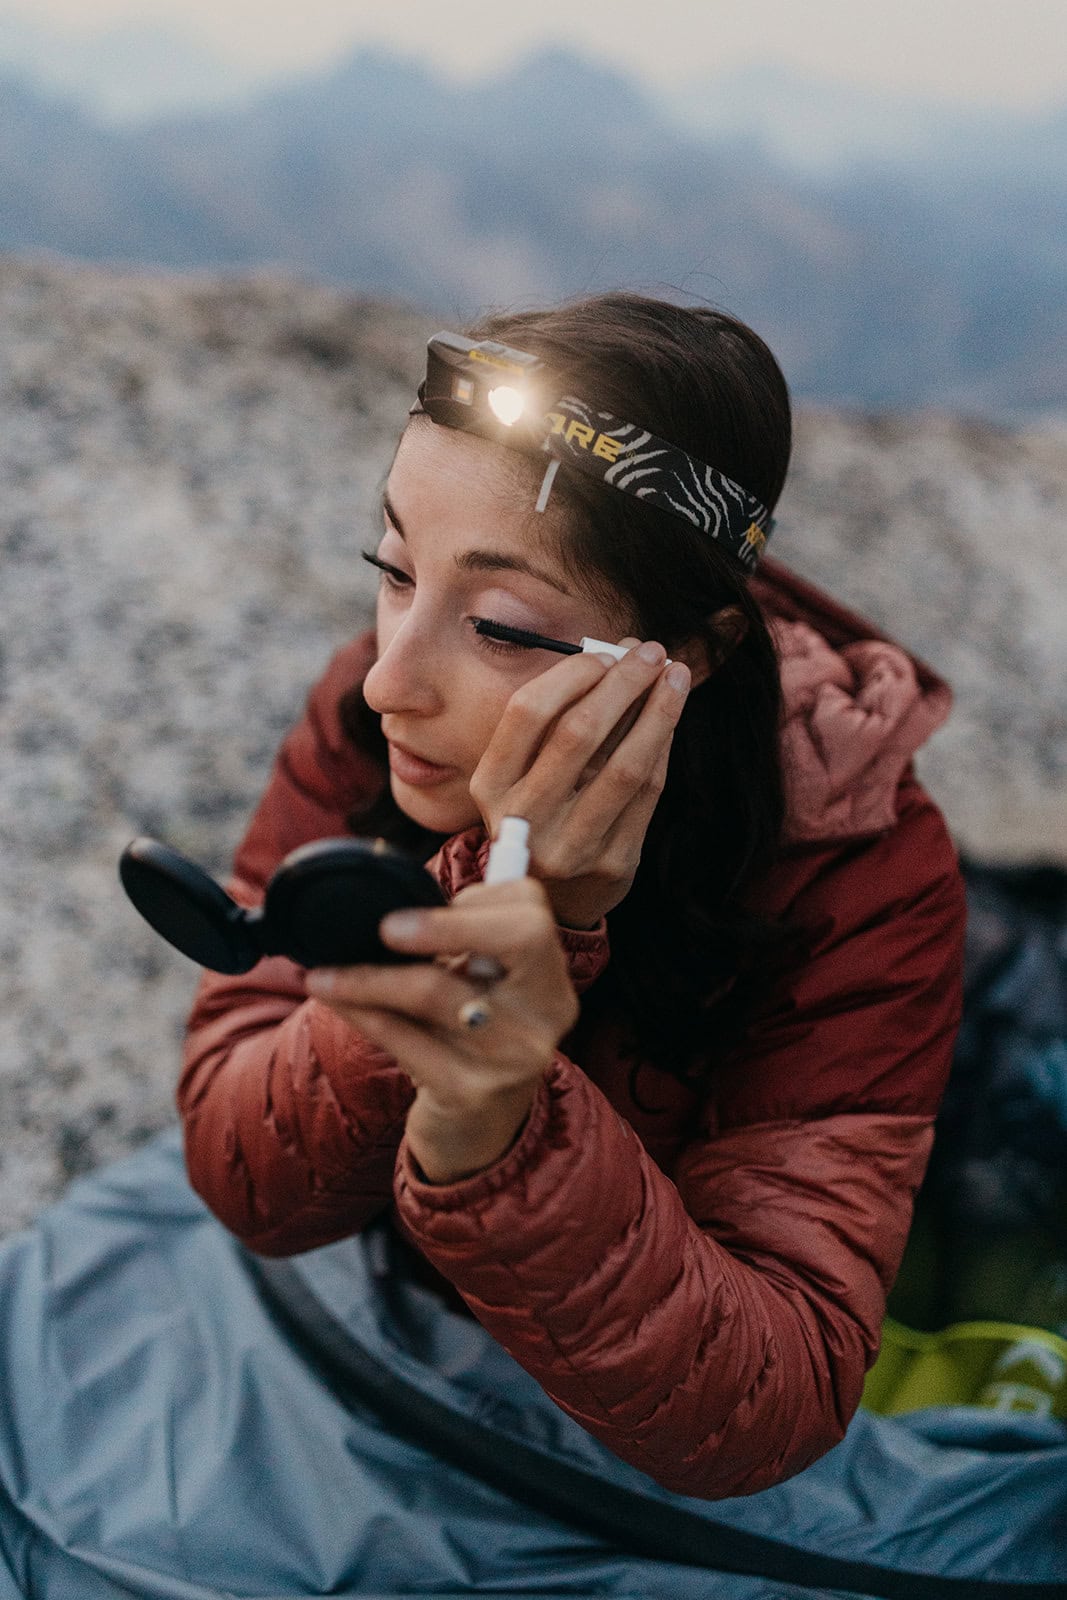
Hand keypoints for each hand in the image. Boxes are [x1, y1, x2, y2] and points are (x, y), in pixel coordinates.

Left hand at [305, 878, 577, 1181]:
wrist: (480, 1134)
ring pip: (437, 991)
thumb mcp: (482, 993)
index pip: (533, 915)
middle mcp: (545, 1014)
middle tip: (385, 926)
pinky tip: (331, 995)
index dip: (484, 898)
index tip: (438, 899)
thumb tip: (393, 888)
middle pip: (520, 938)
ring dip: (369, 974)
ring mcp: (513, 1055)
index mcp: (552, 982)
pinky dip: (360, 1009)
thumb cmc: (468, 1043)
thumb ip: (461, 941)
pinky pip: (403, 1037)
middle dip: (447, 923)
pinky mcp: (470, 1091)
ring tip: (323, 971)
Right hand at [469, 640, 690, 928]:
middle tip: (651, 652)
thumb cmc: (541, 812)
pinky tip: (670, 717)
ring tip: (676, 676)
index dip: (573, 673)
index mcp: (490, 786)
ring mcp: (570, 845)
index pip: (529, 712)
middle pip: (580, 731)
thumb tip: (615, 656)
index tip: (606, 653)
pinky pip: (648, 793)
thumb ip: (556, 719)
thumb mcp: (523, 773)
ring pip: (625, 764)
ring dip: (658, 710)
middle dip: (623, 682)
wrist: (552, 901)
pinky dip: (663, 746)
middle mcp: (524, 819)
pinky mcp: (613, 863)